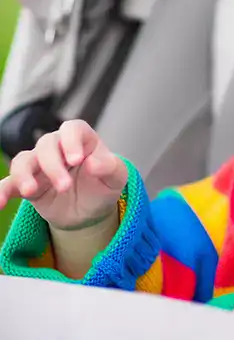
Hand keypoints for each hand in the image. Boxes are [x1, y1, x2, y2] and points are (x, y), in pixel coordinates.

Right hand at [0, 120, 126, 229]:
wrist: (90, 211)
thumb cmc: (103, 187)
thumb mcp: (117, 178)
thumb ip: (110, 167)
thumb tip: (93, 164)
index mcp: (82, 140)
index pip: (73, 129)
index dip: (71, 141)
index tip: (76, 160)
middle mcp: (58, 148)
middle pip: (46, 145)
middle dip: (53, 165)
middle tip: (65, 186)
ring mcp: (39, 165)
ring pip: (23, 160)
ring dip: (24, 175)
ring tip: (31, 191)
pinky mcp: (26, 184)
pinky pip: (8, 184)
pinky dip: (1, 191)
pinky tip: (0, 203)